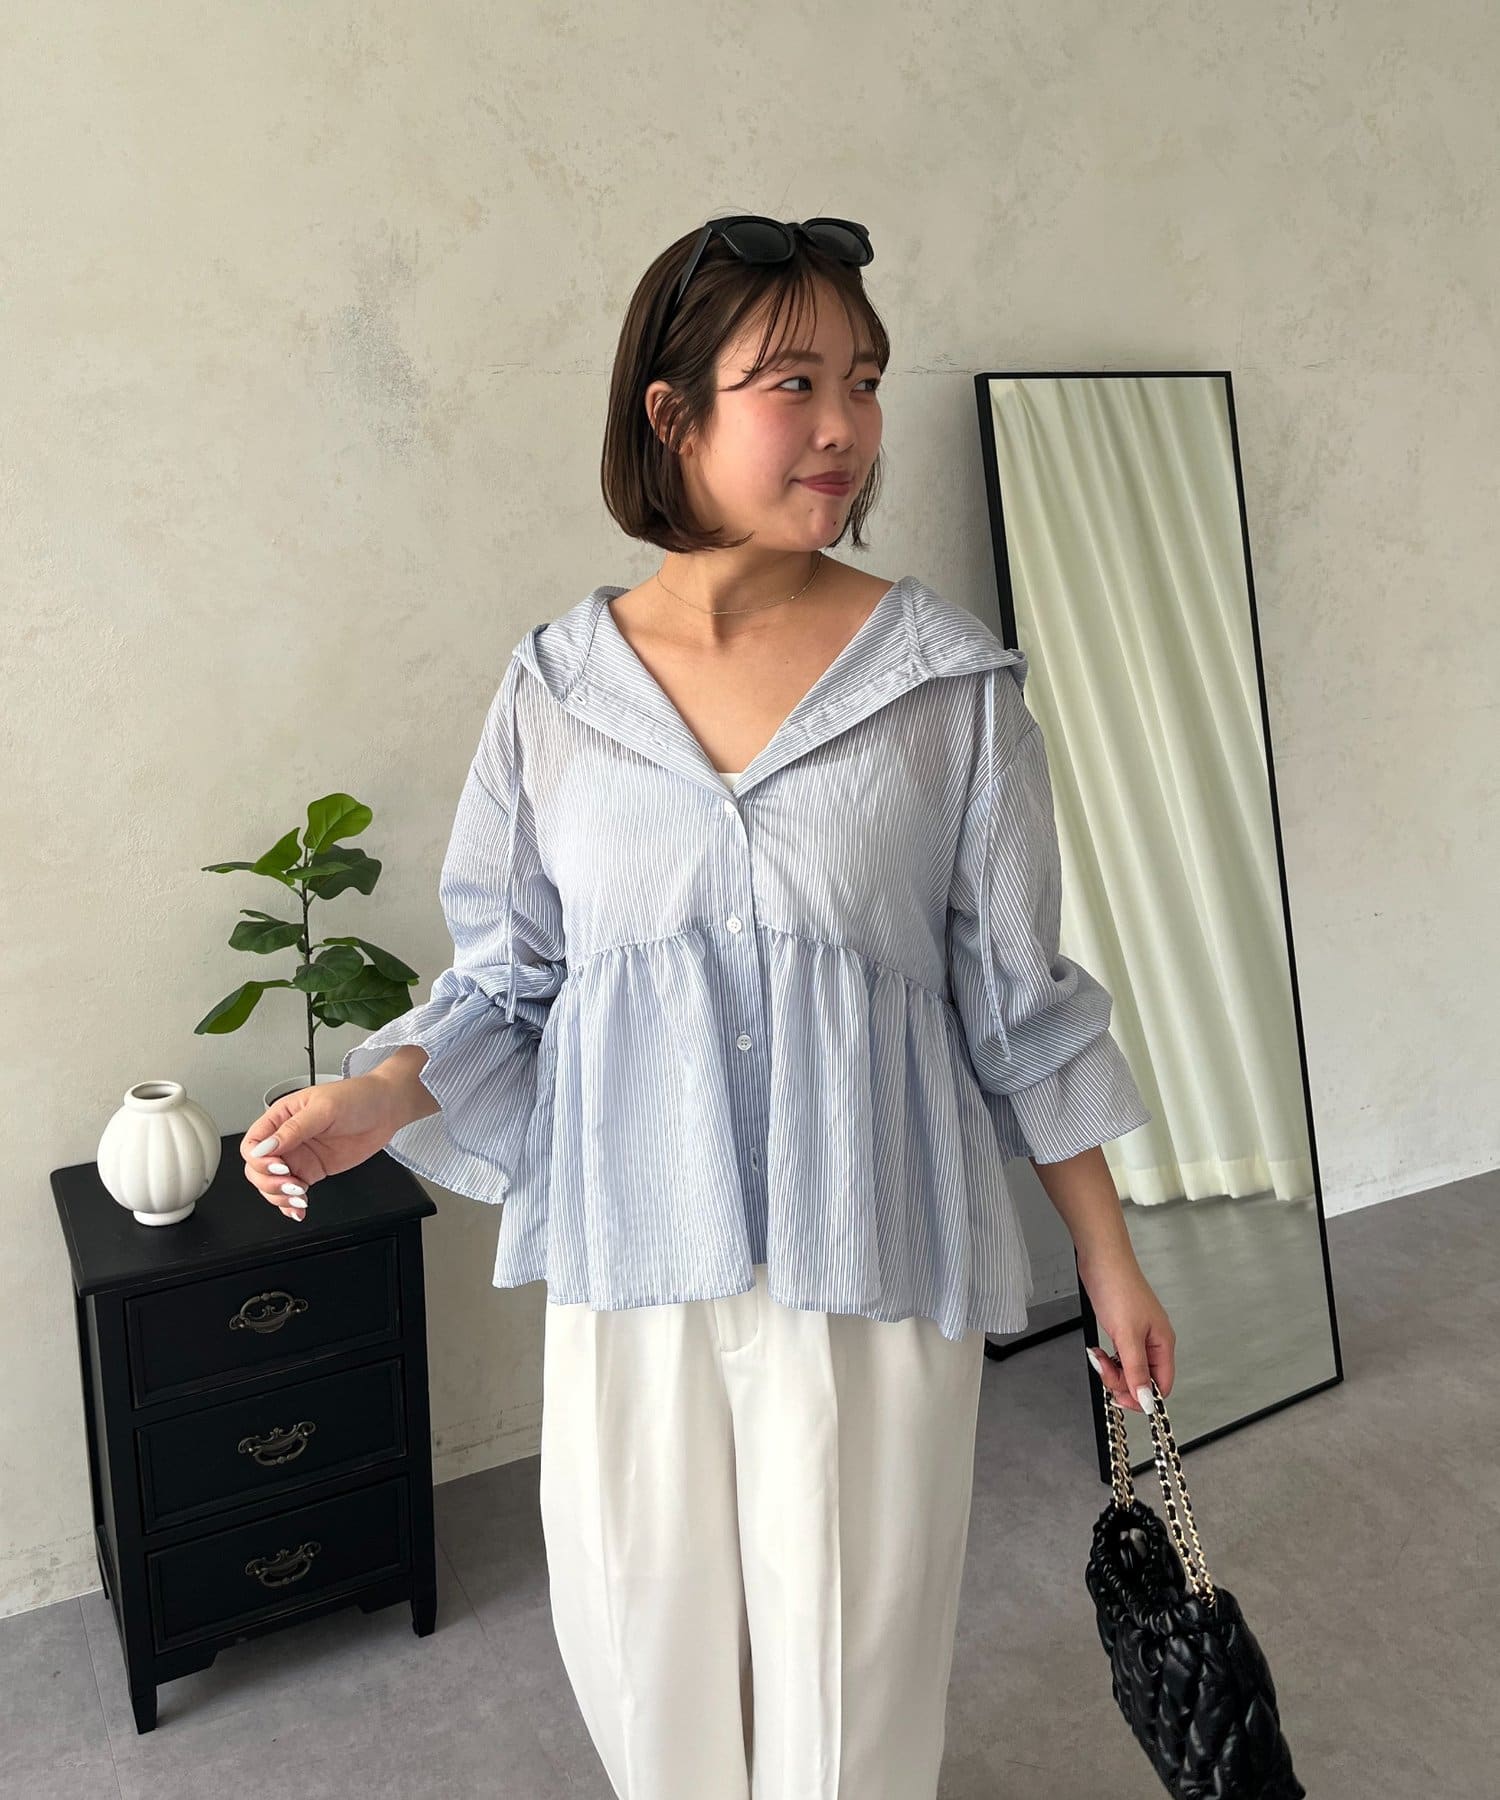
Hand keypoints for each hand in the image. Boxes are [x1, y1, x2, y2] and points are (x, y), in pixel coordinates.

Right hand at [239, 1075, 409, 1219]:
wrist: (386, 1109)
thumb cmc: (357, 1097)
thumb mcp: (324, 1108)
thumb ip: (294, 1129)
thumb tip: (266, 1148)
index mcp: (281, 1117)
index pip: (253, 1144)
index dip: (259, 1161)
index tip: (279, 1167)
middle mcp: (286, 1139)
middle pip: (257, 1169)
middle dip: (269, 1182)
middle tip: (293, 1184)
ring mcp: (299, 1157)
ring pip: (271, 1185)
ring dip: (279, 1197)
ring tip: (300, 1198)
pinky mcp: (313, 1170)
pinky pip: (292, 1192)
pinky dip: (290, 1205)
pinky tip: (298, 1210)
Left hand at [1077, 1245, 1175, 1416]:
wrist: (1101, 1259)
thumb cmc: (1117, 1287)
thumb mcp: (1126, 1336)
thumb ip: (1137, 1370)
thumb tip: (1147, 1401)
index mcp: (1163, 1343)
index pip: (1161, 1385)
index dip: (1142, 1397)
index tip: (1121, 1397)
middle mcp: (1153, 1341)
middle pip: (1143, 1379)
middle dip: (1121, 1381)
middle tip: (1104, 1369)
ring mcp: (1138, 1334)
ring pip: (1128, 1368)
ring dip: (1111, 1369)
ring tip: (1098, 1357)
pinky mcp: (1122, 1328)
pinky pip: (1118, 1355)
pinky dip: (1106, 1358)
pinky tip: (1097, 1351)